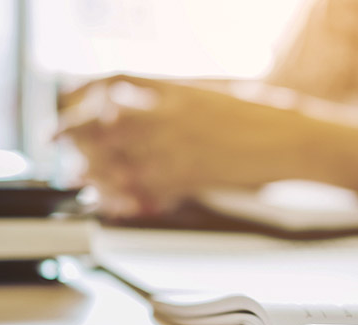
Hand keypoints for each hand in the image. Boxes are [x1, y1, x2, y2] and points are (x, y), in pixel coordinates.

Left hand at [56, 75, 309, 217]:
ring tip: (83, 182)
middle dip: (77, 138)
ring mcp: (178, 147)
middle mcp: (170, 115)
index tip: (68, 108)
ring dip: (96, 172)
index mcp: (177, 88)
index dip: (84, 97)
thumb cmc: (269, 116)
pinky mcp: (190, 176)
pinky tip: (118, 205)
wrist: (296, 139)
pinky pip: (146, 190)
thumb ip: (180, 97)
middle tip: (62, 149)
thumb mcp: (220, 92)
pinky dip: (129, 200)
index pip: (113, 85)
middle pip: (105, 123)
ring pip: (118, 160)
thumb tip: (151, 102)